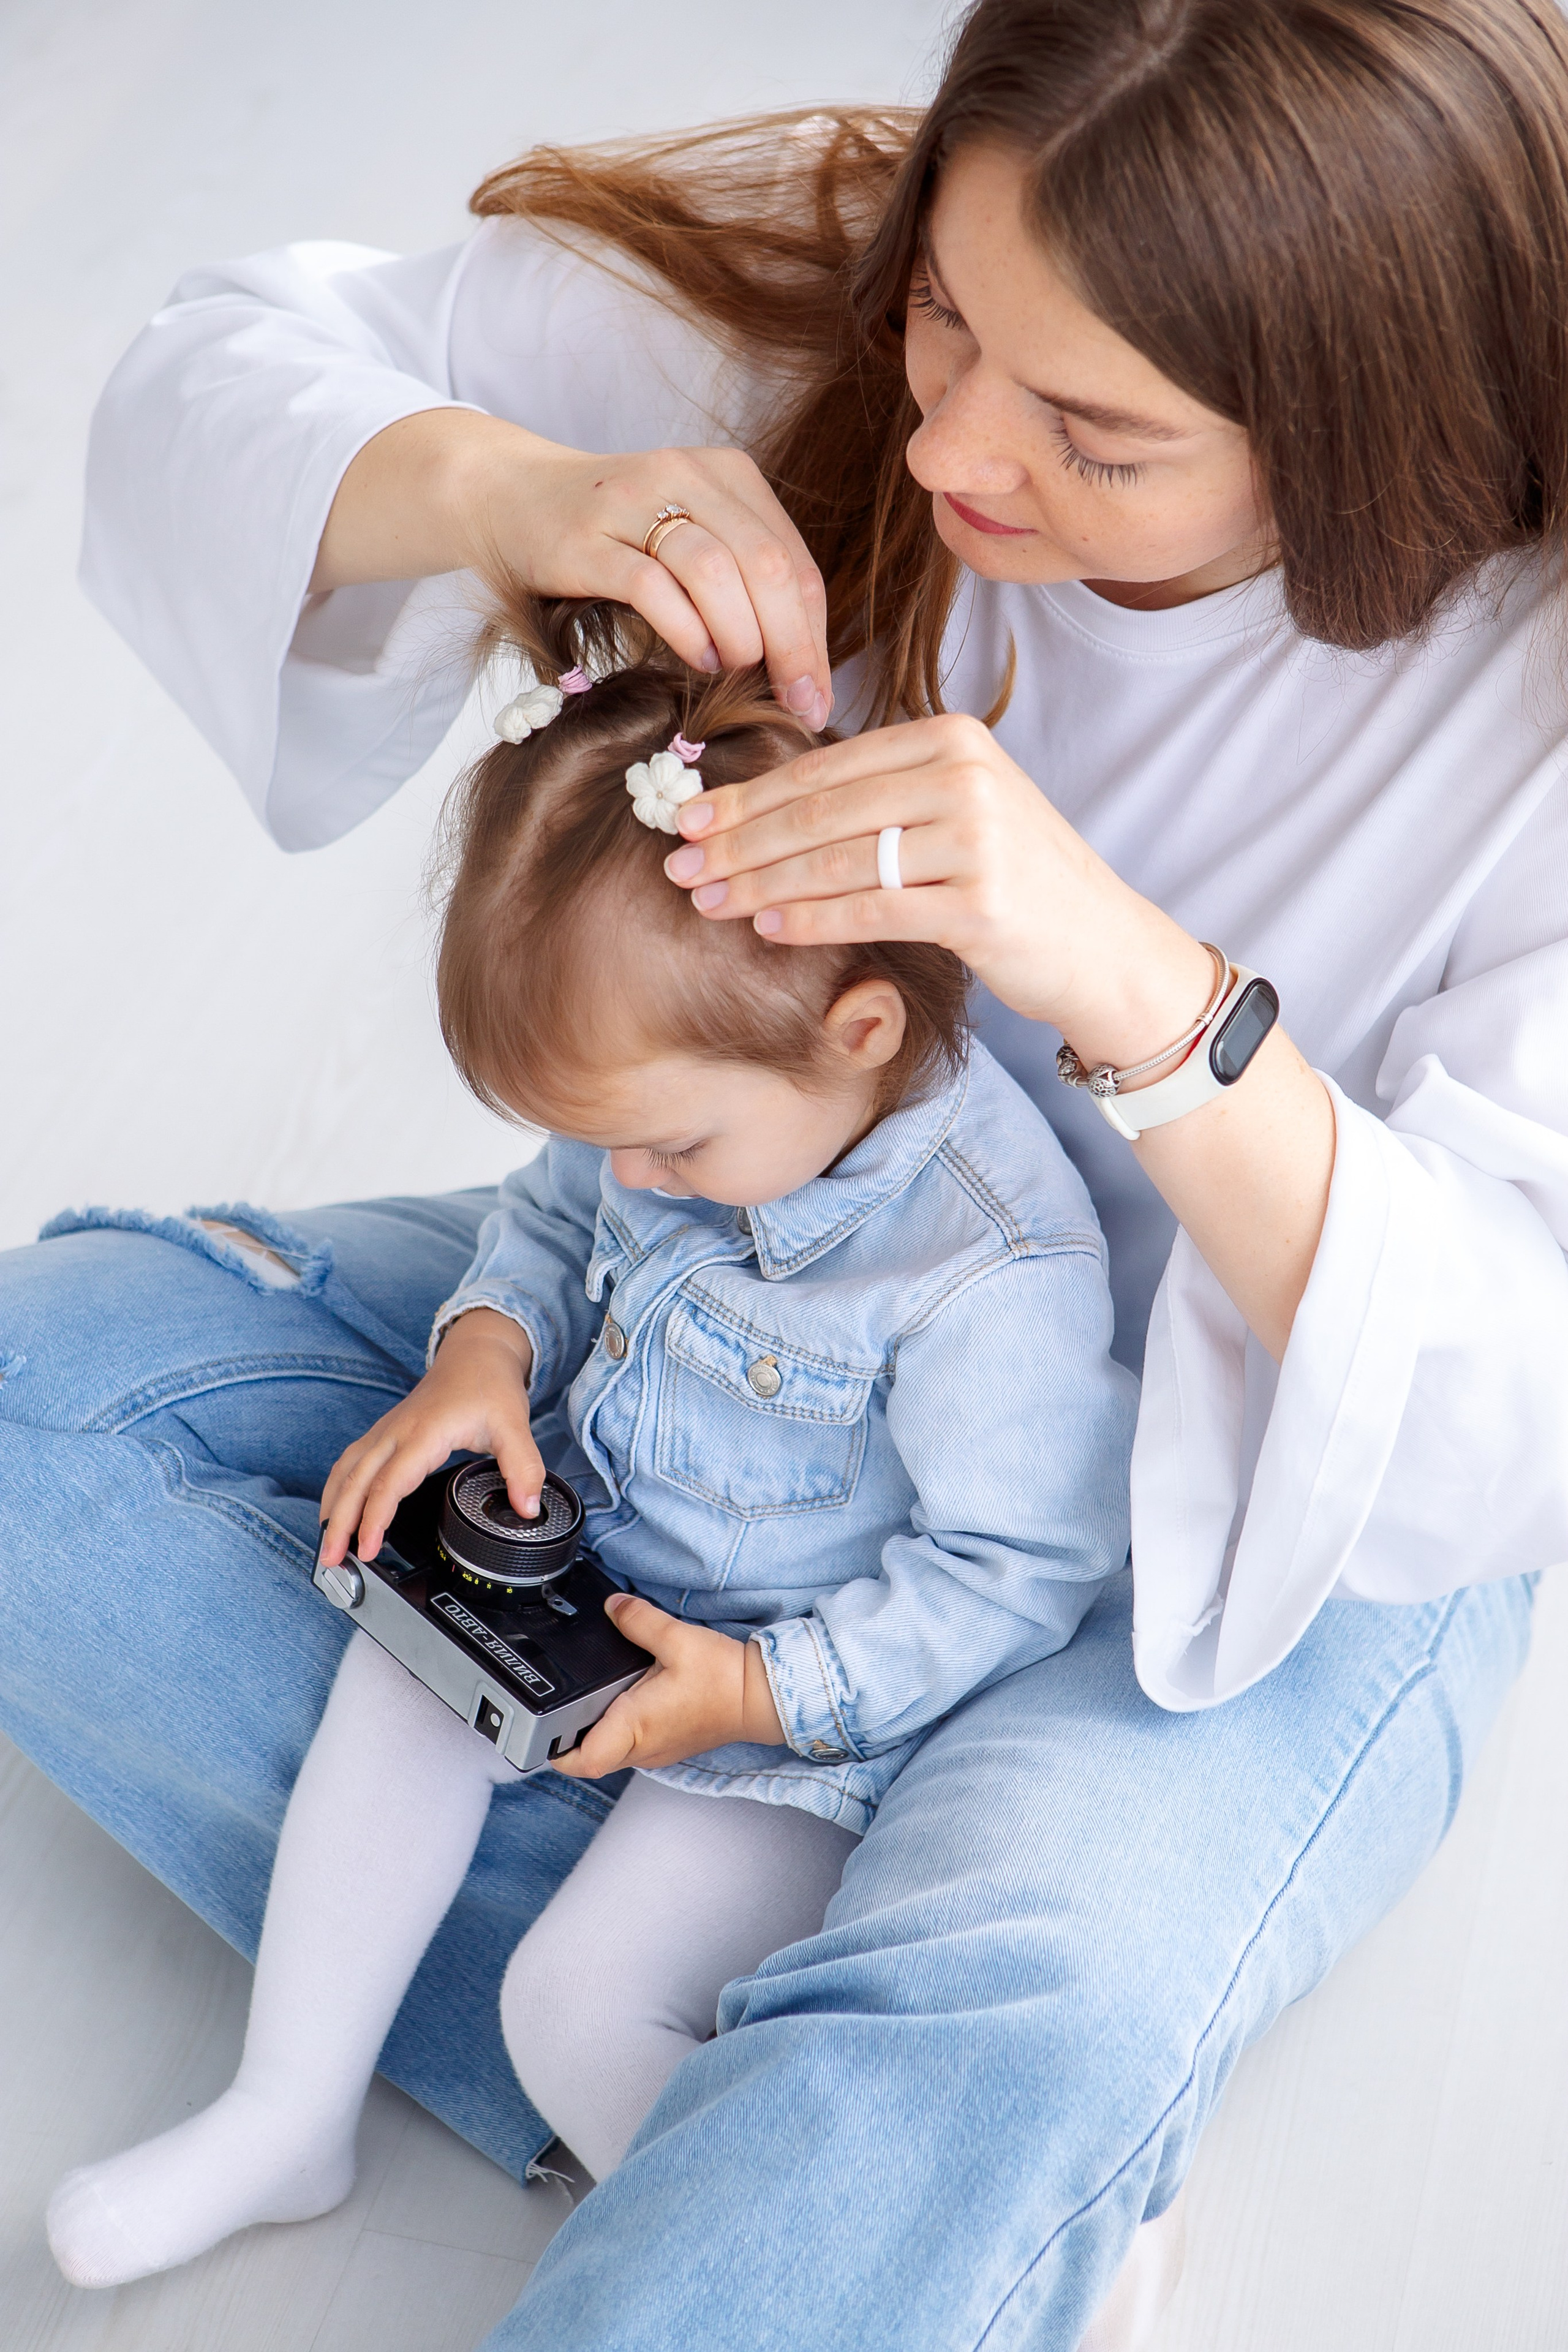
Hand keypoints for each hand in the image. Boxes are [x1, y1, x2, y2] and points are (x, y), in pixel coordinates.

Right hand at [311, 410, 831, 727]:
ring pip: (715, 569)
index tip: (818, 699)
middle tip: (796, 705)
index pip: (793, 561)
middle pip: (766, 564)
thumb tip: (800, 671)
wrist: (509, 496)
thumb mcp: (688, 544)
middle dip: (792, 646)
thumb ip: (742, 584)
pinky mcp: (584, 538)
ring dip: (740, 635)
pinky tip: (698, 659)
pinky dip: (685, 629)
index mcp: (728, 474)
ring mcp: (631, 502)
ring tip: (739, 674)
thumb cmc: (612, 538)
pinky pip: (651, 585)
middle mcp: (686, 475)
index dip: (815, 637)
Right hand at [317, 1309, 540, 1566]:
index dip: (374, 1520)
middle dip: (340, 1523)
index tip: (367, 1549)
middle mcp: (396, 1432)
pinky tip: (335, 1510)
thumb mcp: (514, 1425)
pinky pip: (350, 1462)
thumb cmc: (489, 1386)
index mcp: (423, 1433)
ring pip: (347, 1471)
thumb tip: (528, 1509)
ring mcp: (385, 1431)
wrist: (475, 1354)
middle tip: (331, 1562)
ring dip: (333, 1508)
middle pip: (356, 1481)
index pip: (389, 1483)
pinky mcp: (384, 1433)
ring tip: (327, 1546)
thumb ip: (523, 1468)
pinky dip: (338, 1489)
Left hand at [551, 1595, 783, 1777]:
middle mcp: (643, 1748)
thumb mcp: (675, 1638)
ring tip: (592, 1700)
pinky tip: (626, 1701)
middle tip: (562, 1706)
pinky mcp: (669, 1745)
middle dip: (570, 1737)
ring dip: (597, 1733)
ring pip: (611, 1754)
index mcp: (635, 1726)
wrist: (761, 1697)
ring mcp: (657, 1751)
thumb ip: (637, 1620)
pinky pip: (632, 1747)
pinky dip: (620, 1729)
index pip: (582, 1760)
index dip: (555, 1750)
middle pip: (590, 1759)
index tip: (543, 1728)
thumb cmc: (723, 1678)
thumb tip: (612, 1607)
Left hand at [660, 711, 1335, 1360]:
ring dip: (760, 883)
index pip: (826, 767)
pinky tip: (766, 929)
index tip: (687, 819)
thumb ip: (877, 799)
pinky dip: (812, 919)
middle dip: (739, 842)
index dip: (748, 796)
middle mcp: (963, 774)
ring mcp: (976, 836)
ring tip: (705, 901)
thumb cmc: (1015, 886)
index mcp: (949, 738)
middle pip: (822, 810)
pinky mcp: (981, 900)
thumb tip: (761, 812)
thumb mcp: (951, 815)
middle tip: (678, 866)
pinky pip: (873, 908)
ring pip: (838, 859)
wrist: (1104, 949)